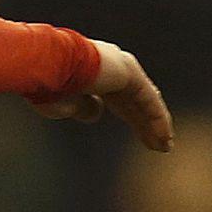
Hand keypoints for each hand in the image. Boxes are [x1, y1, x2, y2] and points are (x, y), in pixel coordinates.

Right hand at [34, 39, 174, 151]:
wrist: (46, 66)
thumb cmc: (48, 86)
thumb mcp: (65, 104)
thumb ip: (83, 108)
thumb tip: (97, 113)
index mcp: (94, 75)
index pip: (121, 100)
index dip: (133, 119)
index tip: (143, 139)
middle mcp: (111, 68)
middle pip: (136, 102)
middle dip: (146, 124)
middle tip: (160, 145)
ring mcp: (121, 67)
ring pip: (145, 100)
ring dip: (156, 124)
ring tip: (166, 146)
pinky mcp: (128, 70)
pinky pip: (148, 98)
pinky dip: (158, 118)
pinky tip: (165, 137)